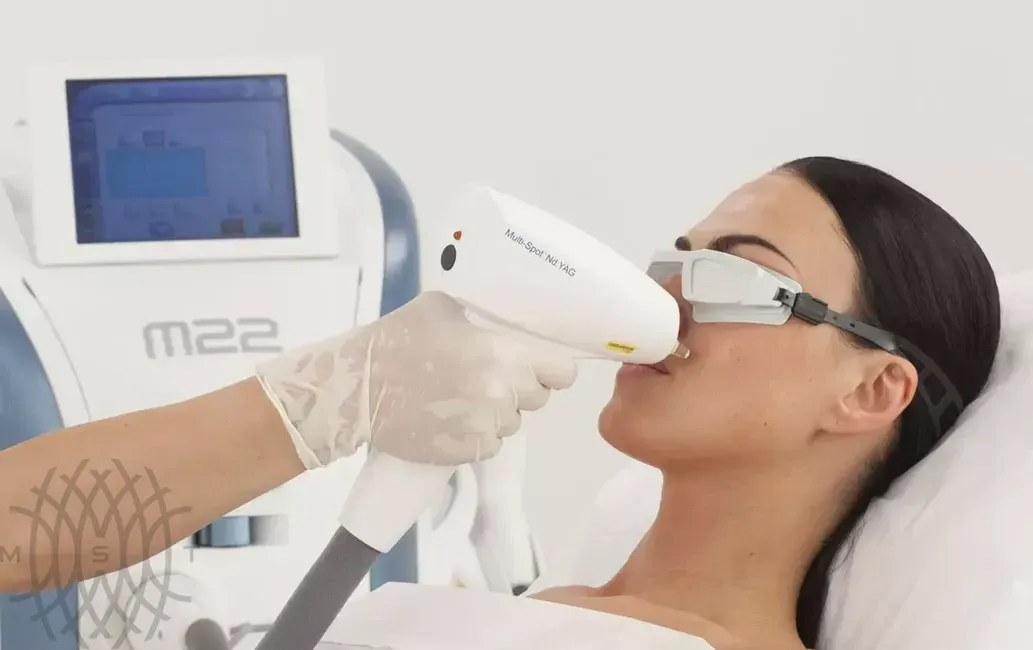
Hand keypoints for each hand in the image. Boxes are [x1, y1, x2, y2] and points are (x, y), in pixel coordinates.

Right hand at [255, 291, 576, 466]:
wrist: (359, 388)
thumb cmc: (398, 341)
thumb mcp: (444, 307)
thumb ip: (485, 313)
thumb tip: (510, 316)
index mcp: (502, 353)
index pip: (562, 373)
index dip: (553, 369)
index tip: (539, 367)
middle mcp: (500, 392)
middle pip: (538, 398)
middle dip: (521, 389)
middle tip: (488, 377)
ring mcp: (484, 426)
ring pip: (513, 423)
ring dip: (497, 413)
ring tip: (461, 396)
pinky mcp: (466, 451)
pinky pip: (490, 445)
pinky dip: (477, 435)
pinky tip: (451, 417)